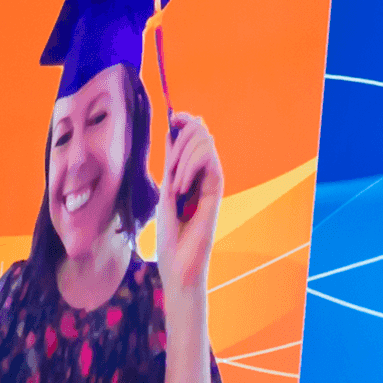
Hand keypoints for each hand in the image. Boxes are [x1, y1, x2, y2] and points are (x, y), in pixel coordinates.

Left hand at [156, 111, 221, 297]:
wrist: (179, 264)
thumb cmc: (170, 236)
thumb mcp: (165, 193)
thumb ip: (171, 164)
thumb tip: (172, 133)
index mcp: (192, 172)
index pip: (195, 134)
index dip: (185, 121)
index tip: (174, 118)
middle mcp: (205, 173)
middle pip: (201, 131)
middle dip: (183, 137)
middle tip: (170, 166)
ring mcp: (212, 180)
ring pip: (205, 141)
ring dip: (184, 155)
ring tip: (175, 185)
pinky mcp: (217, 189)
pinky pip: (208, 160)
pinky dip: (189, 167)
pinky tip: (180, 187)